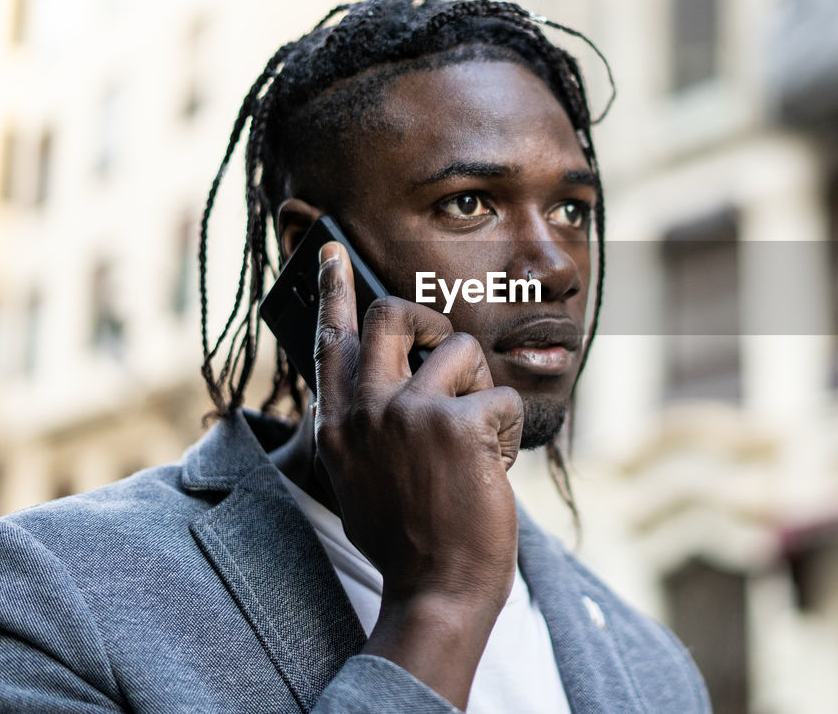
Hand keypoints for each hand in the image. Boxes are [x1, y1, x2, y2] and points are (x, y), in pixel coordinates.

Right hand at [311, 241, 523, 707]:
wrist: (438, 590)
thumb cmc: (408, 539)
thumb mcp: (361, 476)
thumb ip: (366, 424)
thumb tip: (394, 376)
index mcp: (338, 424)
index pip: (331, 340)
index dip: (334, 288)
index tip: (333, 247)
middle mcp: (366, 409)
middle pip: (392, 315)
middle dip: (429, 319)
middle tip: (446, 347)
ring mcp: (409, 414)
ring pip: (461, 350)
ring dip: (480, 391)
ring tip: (476, 442)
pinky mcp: (458, 425)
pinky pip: (499, 398)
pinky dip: (505, 433)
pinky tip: (492, 469)